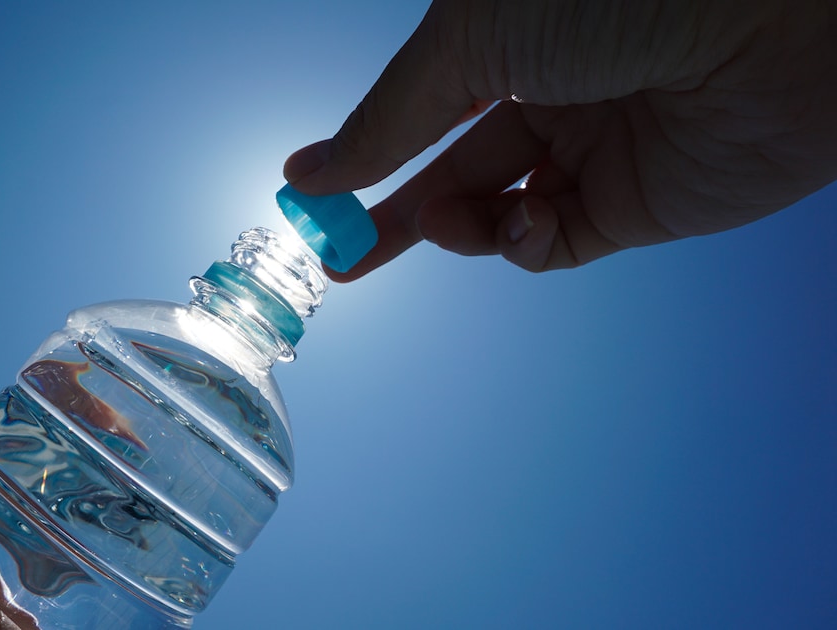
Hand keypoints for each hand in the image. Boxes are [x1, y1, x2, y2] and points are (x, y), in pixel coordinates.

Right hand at [285, 0, 836, 275]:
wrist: (766, 22)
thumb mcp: (470, 40)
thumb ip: (391, 117)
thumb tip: (316, 170)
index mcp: (507, 40)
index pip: (418, 110)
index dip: (362, 150)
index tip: (307, 191)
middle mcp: (548, 94)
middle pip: (448, 171)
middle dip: (389, 217)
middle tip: (339, 259)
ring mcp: (589, 152)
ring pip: (493, 215)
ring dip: (453, 227)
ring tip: (436, 222)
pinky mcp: (633, 207)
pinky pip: (549, 244)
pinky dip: (519, 244)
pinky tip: (519, 222)